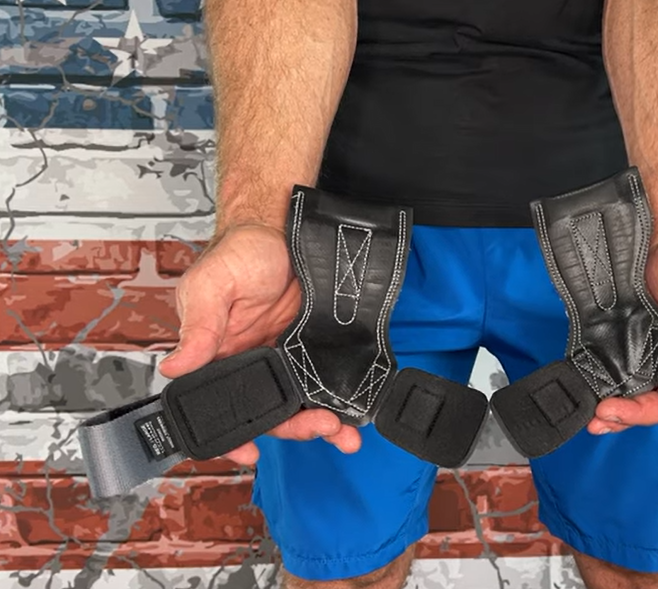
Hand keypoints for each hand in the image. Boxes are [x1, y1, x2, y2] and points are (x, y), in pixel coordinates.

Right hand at [158, 224, 360, 464]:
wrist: (282, 227)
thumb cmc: (239, 251)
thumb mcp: (211, 285)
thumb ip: (197, 327)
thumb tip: (173, 367)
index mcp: (214, 355)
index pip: (216, 405)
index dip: (230, 435)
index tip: (247, 453)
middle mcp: (247, 362)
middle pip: (266, 412)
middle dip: (293, 429)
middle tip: (319, 428)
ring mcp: (281, 358)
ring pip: (297, 403)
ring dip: (320, 423)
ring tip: (344, 433)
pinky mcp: (310, 348)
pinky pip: (321, 382)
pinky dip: (337, 400)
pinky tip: (353, 413)